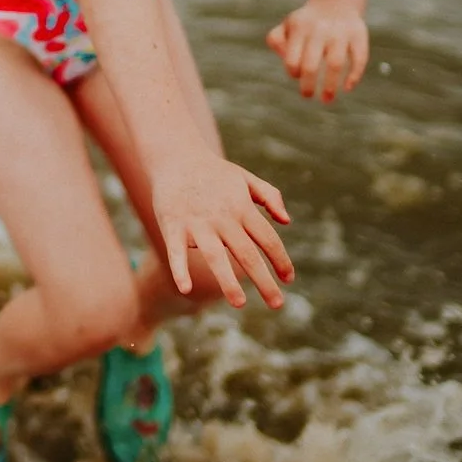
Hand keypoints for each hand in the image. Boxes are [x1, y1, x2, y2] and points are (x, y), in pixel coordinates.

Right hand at [151, 151, 293, 308]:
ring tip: (239, 304)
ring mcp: (197, 223)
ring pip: (215, 256)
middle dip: (264, 281)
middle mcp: (223, 217)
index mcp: (242, 208)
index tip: (289, 279)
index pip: (268, 239)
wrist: (176, 156)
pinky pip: (177, 251)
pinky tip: (186, 289)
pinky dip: (180, 269)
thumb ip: (269, 196)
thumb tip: (287, 221)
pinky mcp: (172, 226)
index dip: (281, 260)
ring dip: (228, 281)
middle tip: (277, 304)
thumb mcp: (245, 178)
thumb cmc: (214, 172)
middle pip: (247, 253)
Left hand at [266, 0, 369, 101]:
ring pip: (336, 64)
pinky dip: (354, 75)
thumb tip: (285, 59)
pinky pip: (359, 58)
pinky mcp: (359, 34)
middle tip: (308, 96)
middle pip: (311, 65)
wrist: (335, 1)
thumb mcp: (286, 26)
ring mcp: (340, 32)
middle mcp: (320, 29)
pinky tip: (347, 88)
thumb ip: (276, 40)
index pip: (292, 59)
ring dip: (331, 86)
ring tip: (327, 99)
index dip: (294, 72)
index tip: (297, 76)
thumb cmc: (305, 23)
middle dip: (308, 85)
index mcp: (299, 28)